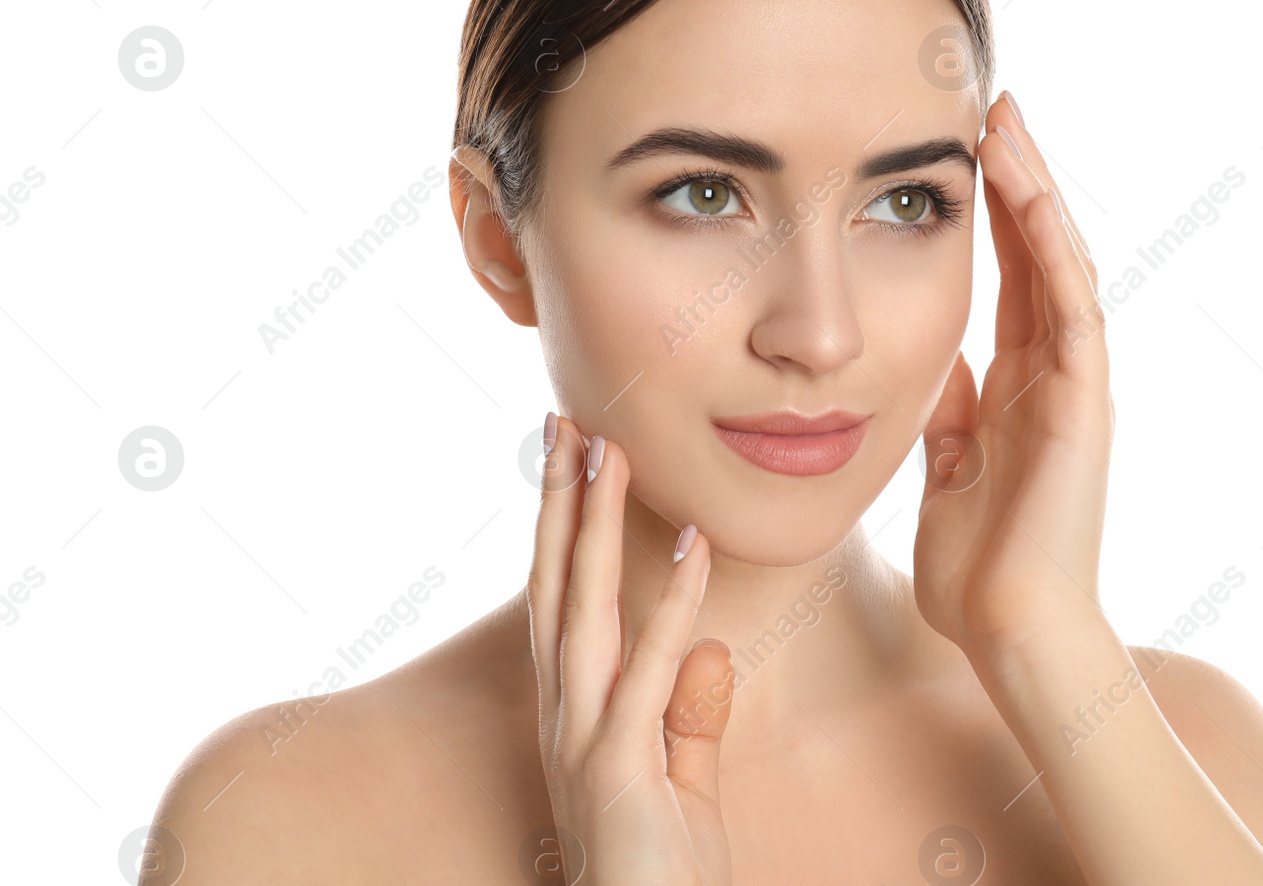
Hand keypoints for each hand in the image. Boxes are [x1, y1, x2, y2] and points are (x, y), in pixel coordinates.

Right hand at [528, 413, 735, 885]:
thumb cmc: (663, 878)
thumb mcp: (681, 783)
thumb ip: (689, 715)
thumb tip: (704, 645)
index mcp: (575, 713)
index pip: (563, 599)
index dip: (563, 527)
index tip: (572, 459)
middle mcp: (564, 716)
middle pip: (558, 586)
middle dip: (562, 502)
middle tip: (565, 422)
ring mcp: (583, 741)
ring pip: (586, 609)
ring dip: (598, 525)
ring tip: (612, 451)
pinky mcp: (618, 771)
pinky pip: (650, 670)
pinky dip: (671, 603)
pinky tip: (693, 543)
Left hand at [912, 91, 1113, 670]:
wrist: (1009, 632)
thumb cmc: (978, 564)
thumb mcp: (947, 466)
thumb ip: (951, 412)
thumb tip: (941, 363)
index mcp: (1020, 382)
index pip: (1012, 274)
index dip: (993, 211)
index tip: (965, 148)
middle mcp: (1055, 372)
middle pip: (1041, 252)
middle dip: (1018, 178)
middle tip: (992, 107)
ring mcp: (1076, 384)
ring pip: (1062, 264)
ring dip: (1035, 192)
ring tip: (1007, 124)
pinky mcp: (1084, 405)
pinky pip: (1074, 311)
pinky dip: (1054, 251)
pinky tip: (1032, 197)